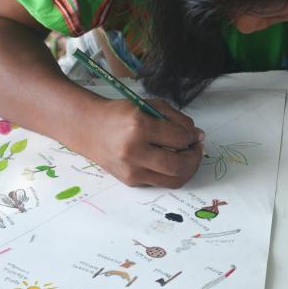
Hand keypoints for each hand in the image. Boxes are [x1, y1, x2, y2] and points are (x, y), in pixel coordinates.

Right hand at [79, 97, 204, 187]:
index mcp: (139, 127)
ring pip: (173, 180)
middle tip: (196, 148)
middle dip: (195, 158)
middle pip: (179, 166)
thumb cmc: (121, 114)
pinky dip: (171, 173)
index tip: (196, 135)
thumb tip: (198, 136)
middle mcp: (134, 152)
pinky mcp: (130, 181)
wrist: (89, 128)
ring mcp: (131, 170)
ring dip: (188, 170)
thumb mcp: (150, 106)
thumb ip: (177, 119)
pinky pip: (161, 182)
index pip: (179, 139)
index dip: (193, 137)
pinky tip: (171, 161)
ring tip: (188, 157)